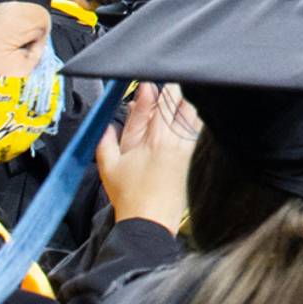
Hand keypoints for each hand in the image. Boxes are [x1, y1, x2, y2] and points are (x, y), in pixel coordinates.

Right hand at [94, 83, 200, 233]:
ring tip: (177, 92)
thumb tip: (106, 124)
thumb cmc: (130, 197)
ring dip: (184, 100)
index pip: (158, 103)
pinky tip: (190, 110)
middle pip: (179, 102)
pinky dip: (193, 115)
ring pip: (192, 112)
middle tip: (164, 82)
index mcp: (152, 139)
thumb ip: (105, 142)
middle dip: (172, 89)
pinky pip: (197, 127)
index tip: (149, 81)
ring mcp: (185, 146)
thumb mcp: (108, 168)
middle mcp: (172, 139)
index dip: (154, 88)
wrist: (150, 221)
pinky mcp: (192, 155)